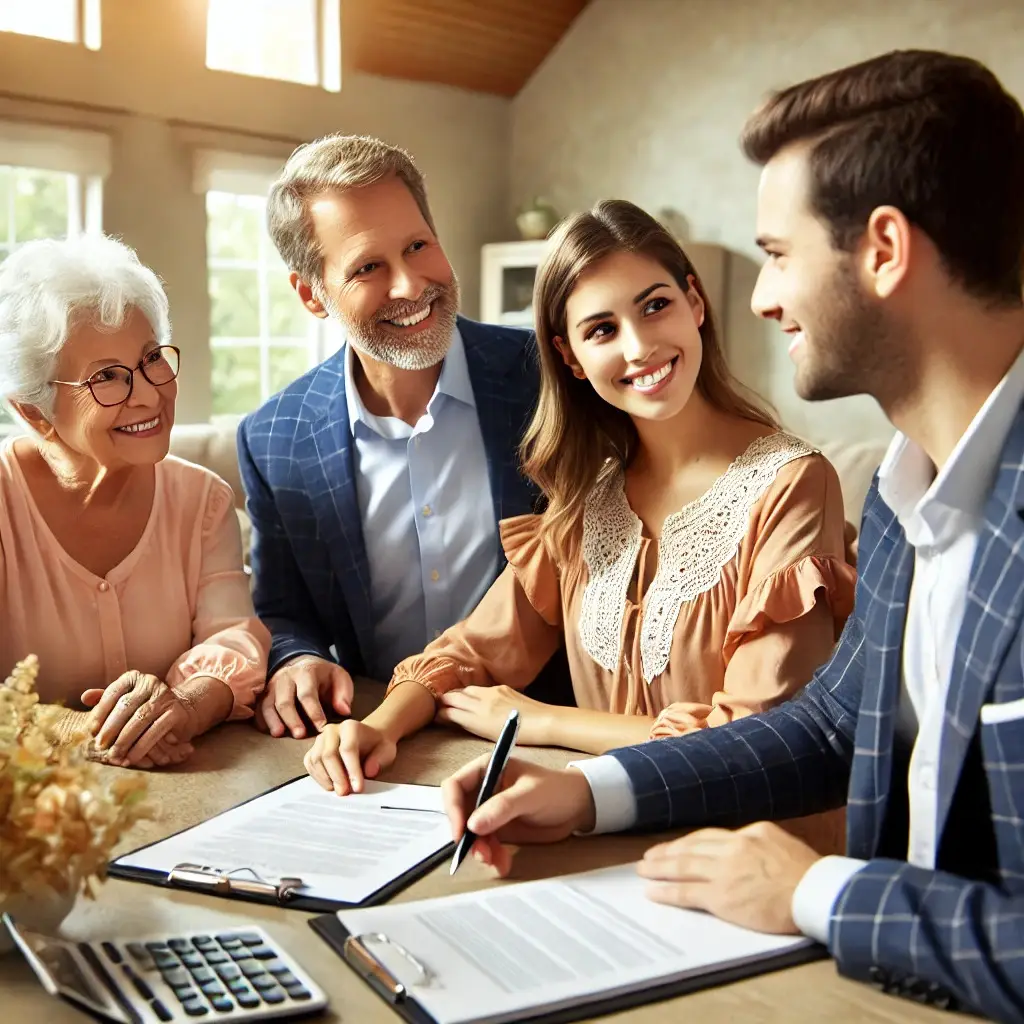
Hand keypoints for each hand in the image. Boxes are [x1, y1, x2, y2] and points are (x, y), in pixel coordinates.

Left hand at [83, 671, 197, 766]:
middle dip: (110, 728)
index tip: (91, 732)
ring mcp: (165, 696)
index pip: (112, 693)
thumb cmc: (146, 708)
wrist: (182, 711)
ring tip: (114, 755)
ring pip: (140, 719)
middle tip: (100, 746)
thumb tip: (85, 697)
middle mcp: (150, 682)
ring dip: (124, 740)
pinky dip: (142, 746)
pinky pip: (155, 730)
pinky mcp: (175, 712)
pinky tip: (132, 757)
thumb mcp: (126, 701)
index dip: (100, 713)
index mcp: (134, 677)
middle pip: (125, 706)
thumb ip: (106, 699)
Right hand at [256, 655, 352, 738]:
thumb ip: (343, 694)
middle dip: (292, 719)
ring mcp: (272, 686)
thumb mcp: (339, 677)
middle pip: (285, 700)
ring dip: (273, 721)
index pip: (307, 694)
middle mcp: (286, 678)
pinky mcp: (263, 695)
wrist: (302, 664)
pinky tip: (269, 731)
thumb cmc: (323, 676)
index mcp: (306, 672)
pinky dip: (262, 720)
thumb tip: (344, 712)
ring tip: (279, 734)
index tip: (322, 727)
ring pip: (268, 705)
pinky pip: (258, 708)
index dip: (314, 712)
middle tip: (300, 735)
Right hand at [303, 720, 396, 795]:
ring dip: (326, 779)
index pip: (348, 749)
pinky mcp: (313, 749)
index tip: (358, 788)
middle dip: (337, 777)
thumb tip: (369, 771)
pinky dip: (318, 777)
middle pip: (328, 754)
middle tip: (345, 793)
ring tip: (339, 790)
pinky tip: (330, 785)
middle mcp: (332, 730)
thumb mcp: (386, 751)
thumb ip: (379, 760)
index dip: (352, 770)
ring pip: (316, 760)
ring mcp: (320, 739)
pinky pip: (310, 764)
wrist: (368, 738)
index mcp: (351, 727)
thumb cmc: (376, 746)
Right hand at [436, 685, 550, 744]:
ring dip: (458, 694)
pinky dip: (473, 692)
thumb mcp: (490, 736)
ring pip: (468, 690)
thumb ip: (472, 726)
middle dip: (445, 700)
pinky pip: (482, 688)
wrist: (545, 722)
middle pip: (455, 697)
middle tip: (438, 704)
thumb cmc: (520, 737)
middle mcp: (482, 702)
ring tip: (452, 698)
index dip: (441, 713)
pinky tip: (474, 696)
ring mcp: (493, 693)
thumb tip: (458, 719)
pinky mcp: (503, 688)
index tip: (435, 715)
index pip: (451, 712)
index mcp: (478, 718)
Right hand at [441, 756, 595, 875]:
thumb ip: (502, 807)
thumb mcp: (530, 795)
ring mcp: (490, 810)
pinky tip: (503, 863)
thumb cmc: (556, 789)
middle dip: (467, 835)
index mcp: (487, 769)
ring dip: (480, 850)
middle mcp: (484, 788)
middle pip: (460, 813)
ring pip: (471, 833)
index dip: (452, 808)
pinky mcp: (498, 828)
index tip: (461, 832)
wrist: (578, 807)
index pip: (455, 786)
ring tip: (495, 860)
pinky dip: (491, 856)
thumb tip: (473, 825)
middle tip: (481, 853)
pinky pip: (485, 844)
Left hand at [636, 821, 821, 933]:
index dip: (687, 843)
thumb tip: (742, 848)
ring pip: (683, 866)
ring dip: (659, 868)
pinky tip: (654, 892)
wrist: (816, 893)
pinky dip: (667, 891)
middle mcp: (732, 848)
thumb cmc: (808, 873)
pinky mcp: (722, 897)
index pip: (708, 836)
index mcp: (748, 833)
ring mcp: (724, 872)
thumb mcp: (781, 842)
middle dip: (666, 853)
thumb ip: (756, 843)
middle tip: (648, 857)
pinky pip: (686, 892)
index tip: (673, 847)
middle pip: (690, 848)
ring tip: (644, 870)